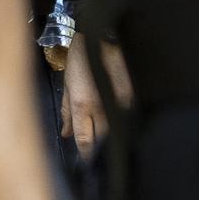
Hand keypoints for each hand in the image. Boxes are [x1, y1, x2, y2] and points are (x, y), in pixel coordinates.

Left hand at [60, 36, 131, 160]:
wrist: (101, 37)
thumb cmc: (79, 62)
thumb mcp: (67, 87)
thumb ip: (67, 113)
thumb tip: (66, 134)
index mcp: (83, 106)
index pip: (86, 140)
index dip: (86, 154)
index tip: (85, 161)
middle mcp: (103, 106)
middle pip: (103, 138)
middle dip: (98, 147)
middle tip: (95, 153)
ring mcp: (119, 101)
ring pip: (115, 128)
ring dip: (109, 135)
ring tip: (105, 139)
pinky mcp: (132, 94)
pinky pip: (126, 115)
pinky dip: (120, 121)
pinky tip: (116, 121)